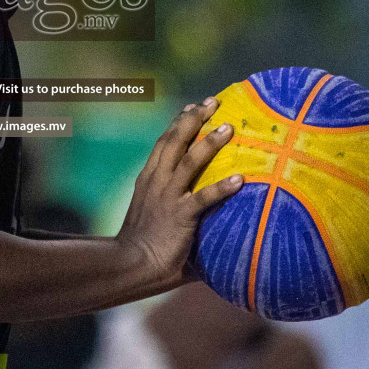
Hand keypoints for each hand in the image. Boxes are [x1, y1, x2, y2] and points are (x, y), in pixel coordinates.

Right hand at [115, 97, 241, 289]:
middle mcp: (156, 182)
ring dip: (210, 142)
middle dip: (194, 119)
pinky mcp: (180, 216)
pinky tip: (240, 179)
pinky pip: (204, 198)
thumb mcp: (153, 216)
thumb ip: (175, 207)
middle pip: (175, 141)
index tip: (192, 106)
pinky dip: (222, 187)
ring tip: (229, 127)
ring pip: (190, 161)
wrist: (129, 265)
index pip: (163, 143)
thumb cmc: (142, 248)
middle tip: (213, 102)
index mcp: (148, 179)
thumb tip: (202, 211)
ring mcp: (168, 197)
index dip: (178, 122)